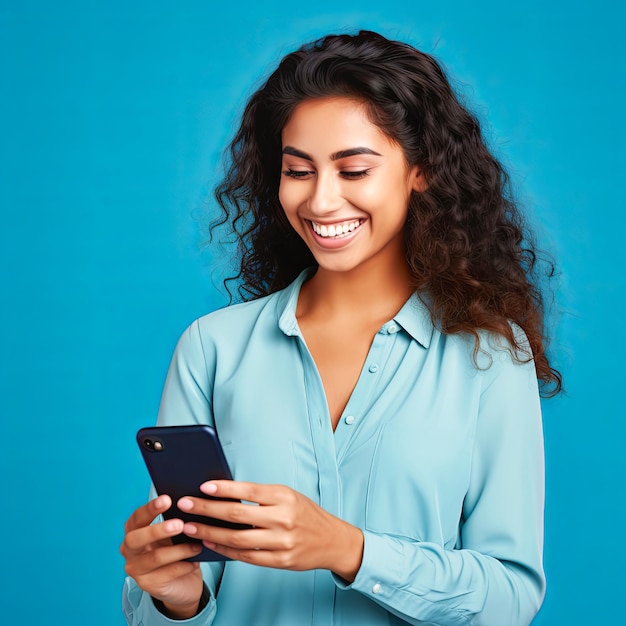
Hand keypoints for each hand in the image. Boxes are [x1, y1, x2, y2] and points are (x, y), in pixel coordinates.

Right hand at [120, 495, 205, 618]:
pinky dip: (185, 565)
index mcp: (134, 531)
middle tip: (179, 524)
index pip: (137, 518)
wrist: (184, 582)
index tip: (167, 499)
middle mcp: (129, 550)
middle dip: (157, 530)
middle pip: (136, 538)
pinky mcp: (147, 585)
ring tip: (197, 545)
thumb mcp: (176, 534)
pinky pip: (167, 573)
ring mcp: (136, 569)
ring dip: (179, 550)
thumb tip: (190, 503)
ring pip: (155, 557)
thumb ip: (177, 520)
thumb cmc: (178, 549)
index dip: (150, 508)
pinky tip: (196, 561)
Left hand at [178, 481, 363, 581]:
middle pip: (237, 515)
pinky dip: (226, 551)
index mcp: (284, 496)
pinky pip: (246, 557)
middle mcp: (283, 518)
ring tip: (191, 527)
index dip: (224, 488)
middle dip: (207, 509)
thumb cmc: (304, 513)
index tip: (202, 486)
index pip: (248, 490)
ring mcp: (282, 542)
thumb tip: (223, 493)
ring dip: (210, 533)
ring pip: (238, 539)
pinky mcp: (280, 561)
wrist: (332, 540)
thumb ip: (260, 496)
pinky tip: (211, 544)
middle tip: (184, 505)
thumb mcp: (287, 496)